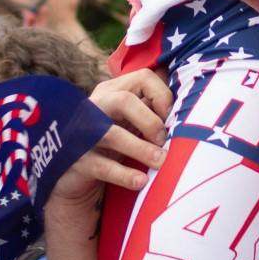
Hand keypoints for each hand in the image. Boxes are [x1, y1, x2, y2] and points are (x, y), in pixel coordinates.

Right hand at [47, 70, 172, 213]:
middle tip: (164, 141)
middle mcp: (94, 107)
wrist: (72, 175)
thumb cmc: (110, 144)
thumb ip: (150, 107)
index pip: (142, 78)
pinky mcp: (77, 161)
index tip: (172, 118)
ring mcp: (82, 134)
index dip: (162, 96)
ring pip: (112, 134)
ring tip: (161, 162)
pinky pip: (102, 166)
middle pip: (124, 101)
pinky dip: (124, 175)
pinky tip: (141, 182)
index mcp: (111, 91)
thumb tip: (186, 94)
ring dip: (142, 149)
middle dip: (150, 121)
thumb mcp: (129, 121)